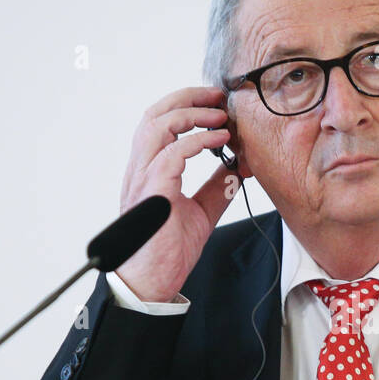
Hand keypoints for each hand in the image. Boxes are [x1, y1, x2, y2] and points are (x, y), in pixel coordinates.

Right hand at [115, 86, 250, 301]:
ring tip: (221, 116)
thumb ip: (216, 187)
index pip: (159, 124)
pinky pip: (173, 153)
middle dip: (187, 97)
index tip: (217, 104)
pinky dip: (199, 141)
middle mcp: (141, 170)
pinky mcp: (154, 192)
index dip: (186, 106)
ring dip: (192, 113)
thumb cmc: (167, 253)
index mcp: (149, 171)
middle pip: (154, 114)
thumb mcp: (202, 212)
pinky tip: (221, 141)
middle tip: (219, 96)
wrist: (152, 283)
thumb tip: (237, 167)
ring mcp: (144, 179)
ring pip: (157, 125)